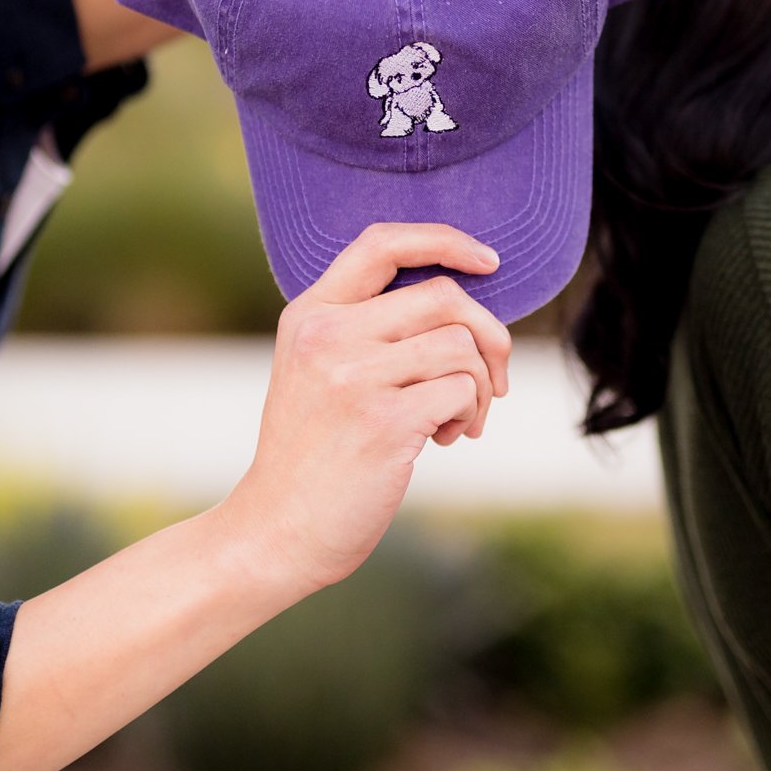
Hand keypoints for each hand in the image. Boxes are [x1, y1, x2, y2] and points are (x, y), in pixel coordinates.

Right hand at [215, 223, 512, 593]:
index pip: (383, 242)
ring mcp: (352, 377)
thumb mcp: (317, 370)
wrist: (278, 529)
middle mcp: (327, 335)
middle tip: (492, 379)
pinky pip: (462, 392)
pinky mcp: (382, 422)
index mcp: (310, 313)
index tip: (488, 261)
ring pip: (460, 346)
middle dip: (488, 335)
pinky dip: (468, 415)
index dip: (446, 240)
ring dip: (478, 386)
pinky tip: (442, 440)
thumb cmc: (314, 452)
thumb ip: (366, 327)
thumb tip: (465, 302)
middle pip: (443, 296)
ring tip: (453, 421)